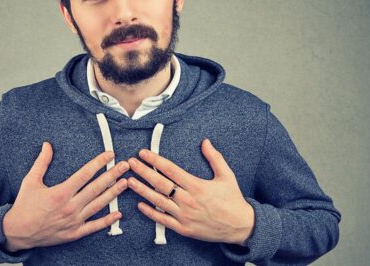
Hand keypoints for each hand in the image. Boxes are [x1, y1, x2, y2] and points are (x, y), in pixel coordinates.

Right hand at [2, 142, 128, 250]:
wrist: (17, 233)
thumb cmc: (24, 206)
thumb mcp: (30, 181)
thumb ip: (41, 162)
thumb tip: (47, 145)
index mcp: (60, 192)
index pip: (85, 174)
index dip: (99, 163)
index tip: (110, 155)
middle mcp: (70, 207)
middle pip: (96, 188)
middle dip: (112, 174)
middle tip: (125, 165)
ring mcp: (74, 221)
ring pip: (99, 205)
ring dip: (114, 193)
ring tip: (126, 183)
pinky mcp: (74, 233)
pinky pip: (94, 226)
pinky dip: (107, 221)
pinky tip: (118, 213)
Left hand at [127, 139, 253, 245]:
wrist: (240, 226)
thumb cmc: (233, 200)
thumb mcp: (227, 176)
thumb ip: (214, 158)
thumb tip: (205, 141)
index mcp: (197, 186)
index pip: (170, 170)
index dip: (155, 160)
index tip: (144, 153)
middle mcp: (188, 200)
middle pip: (160, 183)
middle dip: (143, 171)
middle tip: (131, 163)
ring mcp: (184, 216)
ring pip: (158, 201)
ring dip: (142, 190)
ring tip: (129, 181)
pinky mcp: (183, 228)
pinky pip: (163, 220)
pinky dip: (150, 212)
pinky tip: (140, 205)